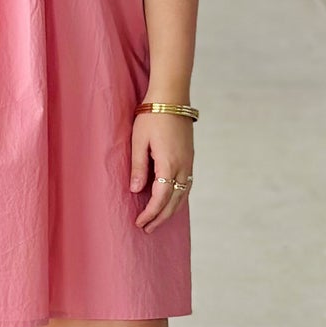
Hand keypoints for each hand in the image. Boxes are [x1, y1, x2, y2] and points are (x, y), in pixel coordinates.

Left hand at [129, 111, 193, 232]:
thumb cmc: (152, 116)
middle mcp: (183, 166)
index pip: (161, 197)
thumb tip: (135, 191)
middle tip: (147, 229)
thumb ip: (138, 167)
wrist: (172, 97)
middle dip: (160, 217)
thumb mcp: (138, 141)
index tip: (140, 223)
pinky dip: (179, 198)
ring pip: (183, 195)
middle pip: (174, 201)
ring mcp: (189, 162)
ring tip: (158, 221)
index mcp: (169, 162)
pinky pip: (187, 185)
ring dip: (171, 210)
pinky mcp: (190, 158)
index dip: (151, 213)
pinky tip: (171, 202)